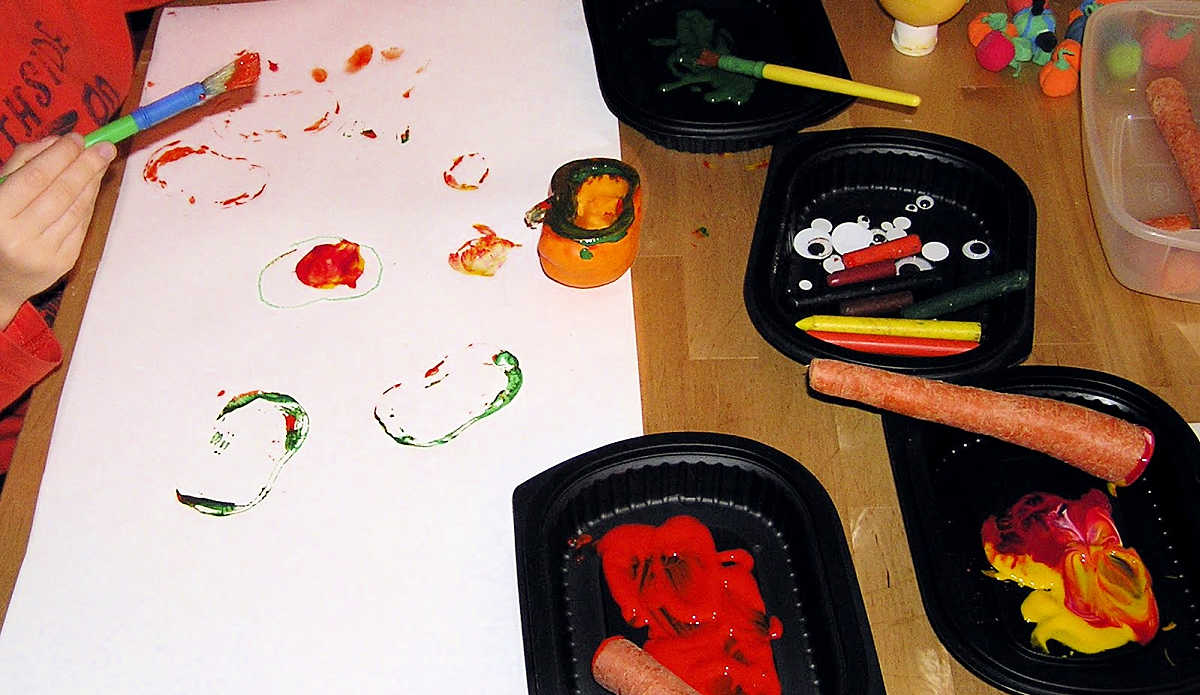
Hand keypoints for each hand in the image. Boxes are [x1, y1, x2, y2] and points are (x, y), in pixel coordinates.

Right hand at [0, 134, 116, 326]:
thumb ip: (23, 162)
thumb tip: (59, 142)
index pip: (36, 176)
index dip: (61, 155)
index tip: (78, 138)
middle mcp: (19, 236)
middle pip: (62, 192)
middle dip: (86, 166)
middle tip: (105, 147)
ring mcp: (43, 253)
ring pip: (76, 209)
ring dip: (93, 182)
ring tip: (102, 162)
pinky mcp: (61, 263)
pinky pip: (81, 226)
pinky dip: (89, 203)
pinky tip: (93, 186)